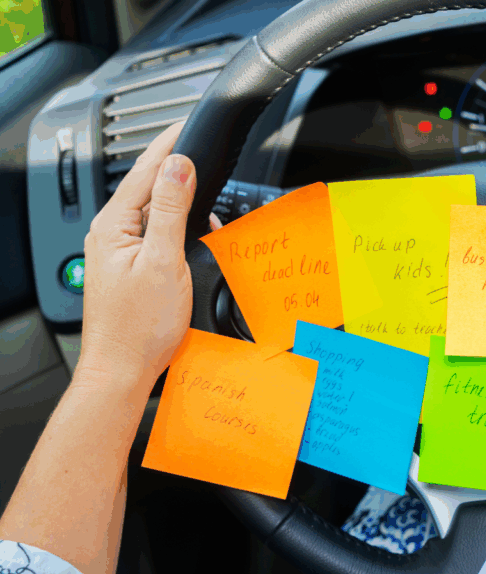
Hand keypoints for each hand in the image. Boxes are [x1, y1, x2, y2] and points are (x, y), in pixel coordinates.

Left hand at [80, 122, 196, 387]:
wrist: (123, 369)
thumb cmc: (138, 328)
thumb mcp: (163, 261)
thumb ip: (171, 210)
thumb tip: (178, 166)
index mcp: (114, 225)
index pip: (145, 170)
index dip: (169, 144)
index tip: (185, 123)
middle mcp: (111, 233)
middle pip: (148, 185)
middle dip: (177, 166)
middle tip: (202, 148)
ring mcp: (118, 250)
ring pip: (152, 208)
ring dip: (180, 197)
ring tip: (206, 192)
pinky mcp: (129, 265)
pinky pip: (154, 230)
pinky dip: (176, 222)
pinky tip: (193, 229)